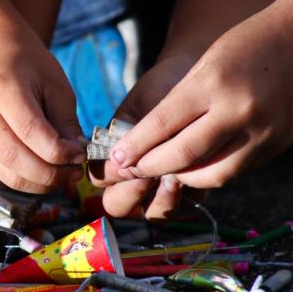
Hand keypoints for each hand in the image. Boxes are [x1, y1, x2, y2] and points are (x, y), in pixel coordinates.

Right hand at [0, 44, 85, 192]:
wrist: (1, 63)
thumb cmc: (33, 72)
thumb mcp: (57, 88)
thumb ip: (66, 122)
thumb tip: (77, 155)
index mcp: (2, 90)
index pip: (29, 130)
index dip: (57, 150)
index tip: (81, 154)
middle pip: (14, 156)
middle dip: (49, 173)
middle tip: (76, 172)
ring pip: (7, 173)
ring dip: (41, 183)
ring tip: (66, 176)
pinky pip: (4, 176)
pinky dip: (30, 183)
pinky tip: (50, 176)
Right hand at [90, 55, 206, 219]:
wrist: (193, 77)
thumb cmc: (162, 89)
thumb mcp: (143, 104)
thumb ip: (132, 133)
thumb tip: (123, 164)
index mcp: (113, 156)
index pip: (99, 177)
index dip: (109, 174)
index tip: (127, 161)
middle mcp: (133, 177)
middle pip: (118, 206)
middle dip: (129, 194)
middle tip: (145, 176)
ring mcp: (160, 187)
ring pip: (151, 214)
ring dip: (159, 201)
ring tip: (173, 180)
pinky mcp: (192, 188)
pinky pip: (185, 207)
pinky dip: (186, 197)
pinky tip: (193, 177)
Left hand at [109, 6, 292, 191]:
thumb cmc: (250, 43)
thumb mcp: (208, 62)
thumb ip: (182, 101)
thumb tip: (149, 140)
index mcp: (213, 83)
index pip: (162, 125)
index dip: (137, 147)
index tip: (119, 158)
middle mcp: (238, 110)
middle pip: (183, 155)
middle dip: (152, 168)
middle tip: (134, 171)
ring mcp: (263, 131)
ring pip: (213, 175)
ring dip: (184, 178)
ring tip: (168, 172)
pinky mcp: (279, 145)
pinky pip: (238, 170)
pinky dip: (213, 173)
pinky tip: (200, 167)